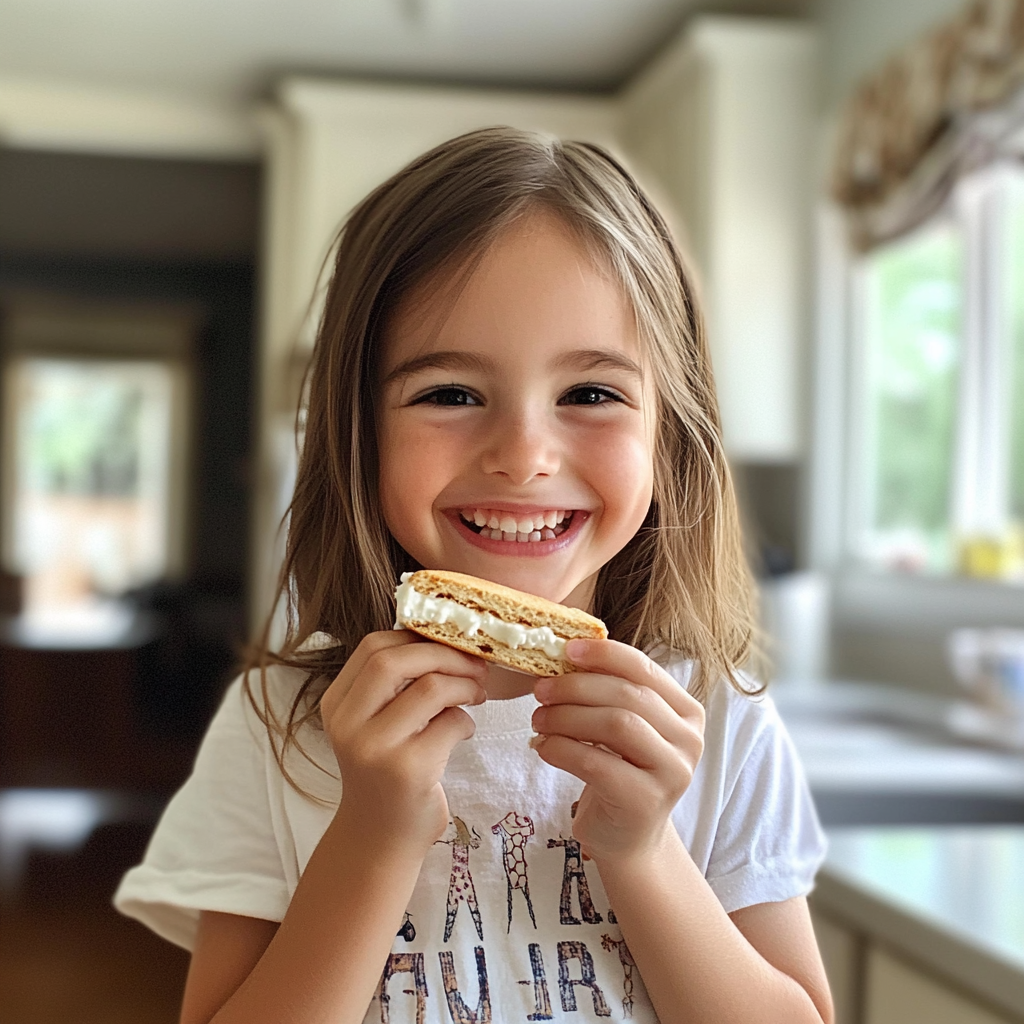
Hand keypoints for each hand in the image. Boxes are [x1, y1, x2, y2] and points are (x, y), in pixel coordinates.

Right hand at [320, 631, 486, 854]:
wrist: (380, 839)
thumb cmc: (385, 772)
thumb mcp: (372, 724)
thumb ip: (391, 685)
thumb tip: (440, 635)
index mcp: (336, 704)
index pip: (373, 647)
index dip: (416, 637)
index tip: (447, 643)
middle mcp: (348, 724)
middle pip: (395, 660)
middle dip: (444, 654)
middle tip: (474, 664)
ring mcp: (376, 748)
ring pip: (429, 688)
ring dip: (464, 685)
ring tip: (476, 694)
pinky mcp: (408, 770)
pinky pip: (451, 723)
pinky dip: (467, 721)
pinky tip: (464, 731)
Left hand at [530, 639, 703, 863]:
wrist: (628, 837)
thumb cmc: (620, 772)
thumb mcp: (623, 728)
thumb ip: (609, 693)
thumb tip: (566, 654)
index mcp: (687, 711)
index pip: (644, 668)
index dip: (604, 654)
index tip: (567, 650)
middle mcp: (689, 739)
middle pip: (628, 695)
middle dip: (577, 687)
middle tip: (540, 690)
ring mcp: (672, 772)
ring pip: (616, 724)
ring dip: (567, 716)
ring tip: (538, 720)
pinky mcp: (646, 801)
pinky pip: (597, 763)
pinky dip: (562, 749)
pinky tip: (543, 747)